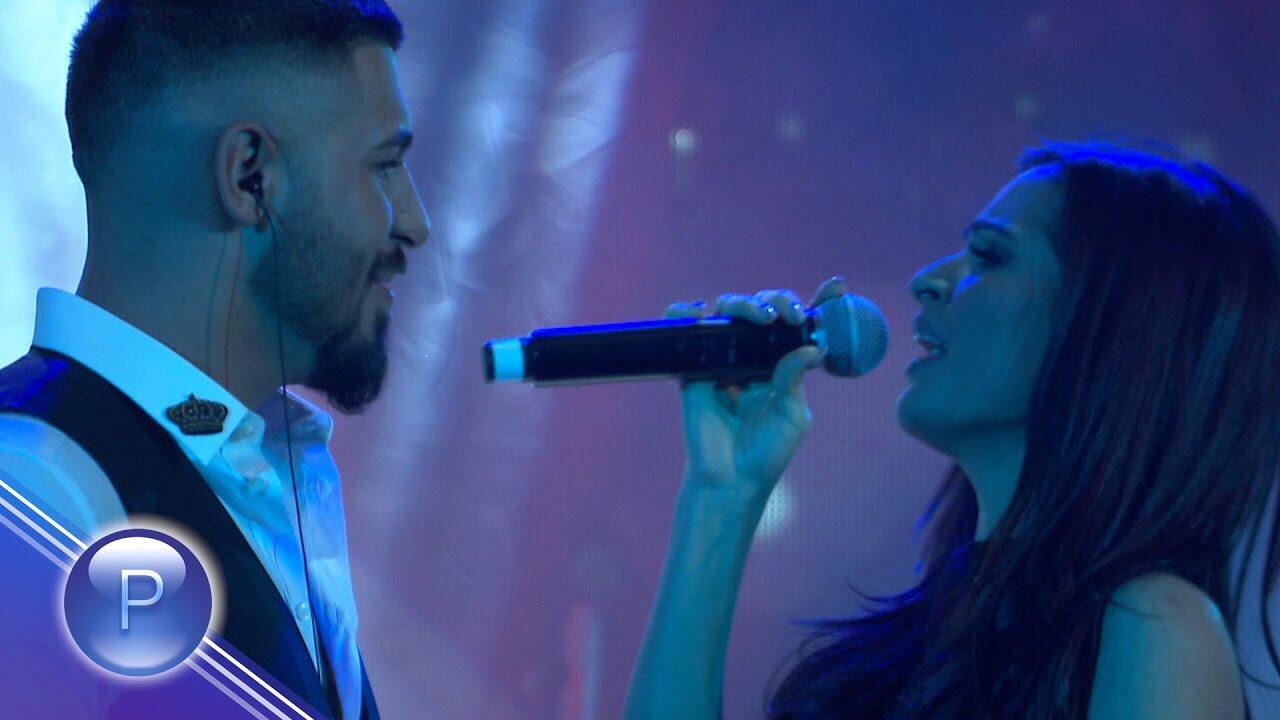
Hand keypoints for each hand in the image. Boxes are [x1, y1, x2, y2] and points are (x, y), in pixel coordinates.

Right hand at [666, 276, 848, 499]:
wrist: (730, 480)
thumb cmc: (766, 452)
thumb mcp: (792, 415)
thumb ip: (794, 380)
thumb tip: (809, 347)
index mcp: (782, 363)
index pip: (799, 324)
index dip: (818, 301)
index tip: (837, 286)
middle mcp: (753, 354)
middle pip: (762, 307)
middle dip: (777, 300)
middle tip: (787, 315)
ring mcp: (722, 357)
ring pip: (727, 310)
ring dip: (743, 303)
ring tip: (759, 316)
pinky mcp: (693, 366)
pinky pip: (685, 328)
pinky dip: (686, 312)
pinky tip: (700, 314)